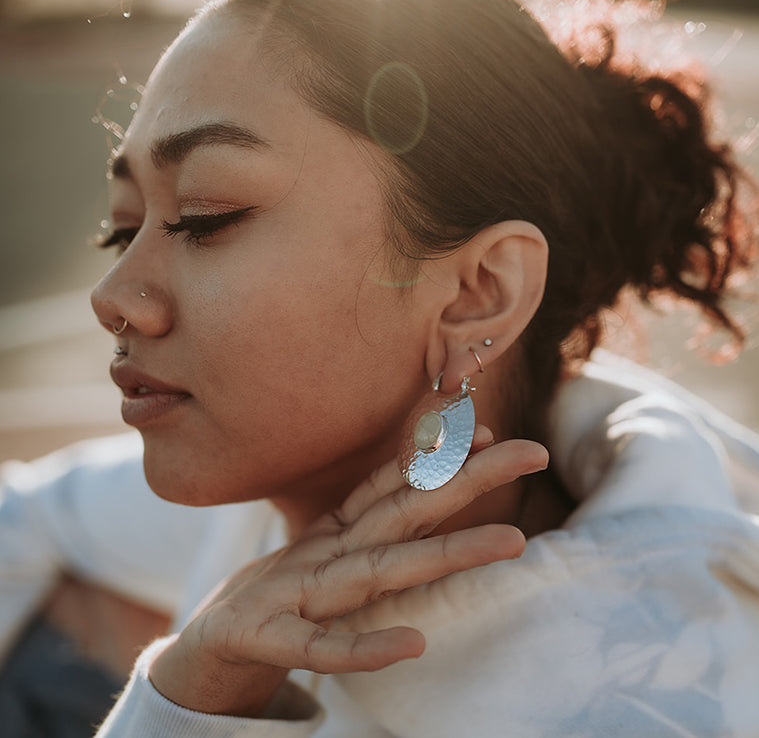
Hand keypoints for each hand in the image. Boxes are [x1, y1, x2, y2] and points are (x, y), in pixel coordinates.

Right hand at [149, 431, 547, 716]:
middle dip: (467, 478)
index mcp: (338, 535)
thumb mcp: (325, 555)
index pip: (397, 487)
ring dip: (444, 553)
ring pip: (379, 570)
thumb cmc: (279, 596)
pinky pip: (323, 648)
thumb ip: (368, 522)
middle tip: (531, 452)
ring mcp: (298, 594)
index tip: (492, 431)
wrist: (207, 647)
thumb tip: (419, 485)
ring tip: (512, 542)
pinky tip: (412, 644)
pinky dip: (364, 646)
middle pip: (405, 511)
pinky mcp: (270, 639)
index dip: (443, 457)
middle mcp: (326, 554)